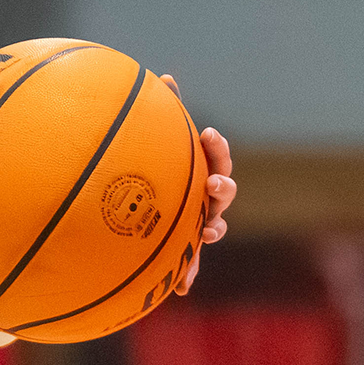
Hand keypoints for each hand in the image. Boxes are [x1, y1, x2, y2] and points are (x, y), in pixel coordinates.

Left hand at [159, 74, 232, 295]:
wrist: (140, 211)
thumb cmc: (154, 170)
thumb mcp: (159, 145)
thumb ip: (163, 112)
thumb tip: (166, 77)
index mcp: (200, 171)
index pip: (216, 158)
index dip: (216, 148)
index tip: (206, 134)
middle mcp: (205, 198)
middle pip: (224, 193)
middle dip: (222, 188)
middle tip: (212, 183)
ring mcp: (198, 224)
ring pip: (214, 229)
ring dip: (212, 230)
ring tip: (204, 232)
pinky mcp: (184, 250)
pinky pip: (189, 265)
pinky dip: (187, 275)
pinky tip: (180, 288)